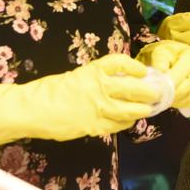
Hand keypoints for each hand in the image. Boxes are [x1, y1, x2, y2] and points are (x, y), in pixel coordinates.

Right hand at [0, 53, 159, 150]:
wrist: (32, 110)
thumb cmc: (49, 90)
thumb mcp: (75, 76)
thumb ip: (95, 78)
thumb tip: (115, 80)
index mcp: (93, 71)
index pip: (120, 62)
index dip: (135, 66)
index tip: (142, 70)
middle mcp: (100, 88)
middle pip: (134, 88)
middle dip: (149, 91)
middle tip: (157, 93)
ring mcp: (98, 108)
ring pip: (130, 110)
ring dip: (142, 109)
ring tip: (149, 108)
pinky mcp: (94, 126)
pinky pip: (117, 125)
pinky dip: (126, 123)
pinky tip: (130, 121)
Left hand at [137, 40, 189, 111]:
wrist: (176, 56)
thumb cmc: (167, 54)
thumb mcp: (159, 52)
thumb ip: (159, 62)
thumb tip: (161, 74)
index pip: (180, 75)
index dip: (166, 85)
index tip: (154, 90)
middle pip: (185, 89)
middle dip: (169, 95)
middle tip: (156, 96)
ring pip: (188, 98)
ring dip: (173, 100)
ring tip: (163, 96)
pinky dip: (179, 103)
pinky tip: (171, 97)